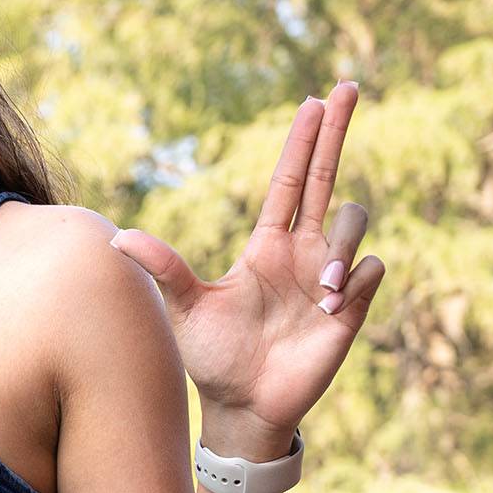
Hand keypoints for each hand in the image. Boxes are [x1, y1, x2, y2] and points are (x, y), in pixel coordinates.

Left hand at [112, 83, 389, 456]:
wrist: (243, 406)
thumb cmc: (214, 357)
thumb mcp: (187, 309)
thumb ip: (164, 270)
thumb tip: (117, 239)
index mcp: (266, 245)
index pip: (290, 180)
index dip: (303, 140)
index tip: (317, 99)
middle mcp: (303, 252)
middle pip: (328, 178)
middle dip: (338, 132)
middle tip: (351, 86)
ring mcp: (330, 278)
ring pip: (355, 222)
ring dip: (344, 247)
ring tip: (324, 292)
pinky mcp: (352, 309)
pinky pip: (375, 269)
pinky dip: (360, 278)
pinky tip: (333, 308)